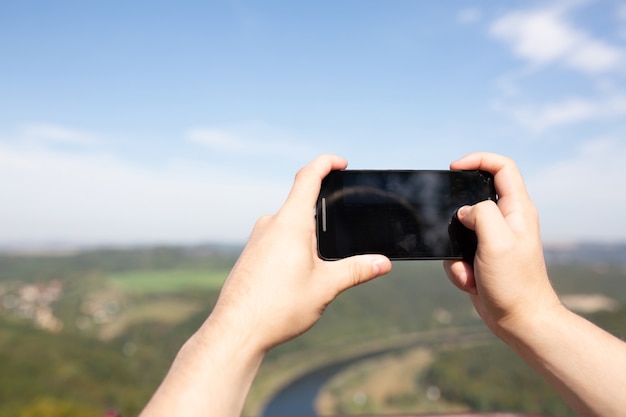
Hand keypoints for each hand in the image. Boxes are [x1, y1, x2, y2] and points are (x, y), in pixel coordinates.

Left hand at [208, 154, 391, 351]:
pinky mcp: (251, 254)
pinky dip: (293, 247)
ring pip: (289, 225)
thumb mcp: (326, 286)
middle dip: (325, 216)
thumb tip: (383, 263)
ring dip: (309, 236)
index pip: (308, 177)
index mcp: (291, 222)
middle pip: (302, 204)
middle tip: (341, 236)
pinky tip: (298, 275)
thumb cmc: (278, 306)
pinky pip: (276, 239)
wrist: (235, 331)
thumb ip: (357, 270)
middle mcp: (271, 224)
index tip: (341, 163)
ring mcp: (258, 238)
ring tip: (319, 266)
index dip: (326, 163)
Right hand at [443, 153, 560, 338]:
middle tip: (452, 228)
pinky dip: (458, 268)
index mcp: (517, 210)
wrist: (519, 321)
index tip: (454, 168)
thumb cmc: (515, 283)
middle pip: (474, 198)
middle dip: (457, 217)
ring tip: (470, 269)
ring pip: (459, 228)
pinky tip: (471, 282)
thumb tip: (463, 211)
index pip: (502, 167)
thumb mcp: (497, 241)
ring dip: (455, 250)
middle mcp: (506, 221)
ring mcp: (493, 240)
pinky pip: (456, 253)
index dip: (477, 160)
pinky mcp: (482, 258)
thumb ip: (480, 214)